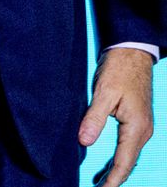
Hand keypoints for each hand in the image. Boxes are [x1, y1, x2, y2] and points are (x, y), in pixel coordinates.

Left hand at [79, 48, 154, 186]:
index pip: (124, 162)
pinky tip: (109, 158)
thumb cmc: (119, 70)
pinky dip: (120, 155)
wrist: (132, 52)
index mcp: (136, 127)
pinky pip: (129, 144)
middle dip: (115, 177)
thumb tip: (84, 141)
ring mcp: (142, 126)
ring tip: (102, 179)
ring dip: (117, 167)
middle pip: (128, 162)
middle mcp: (143, 131)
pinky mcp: (137, 120)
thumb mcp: (104, 92)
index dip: (113, 179)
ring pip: (129, 154)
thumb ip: (94, 117)